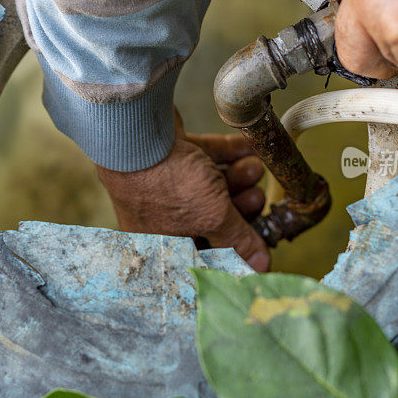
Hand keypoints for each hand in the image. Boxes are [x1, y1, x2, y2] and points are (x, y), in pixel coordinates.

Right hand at [96, 113, 269, 271]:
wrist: (138, 133)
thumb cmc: (166, 185)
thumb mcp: (212, 218)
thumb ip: (238, 239)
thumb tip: (259, 264)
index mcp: (161, 242)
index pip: (203, 252)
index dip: (232, 246)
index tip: (257, 238)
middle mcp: (159, 213)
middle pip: (210, 216)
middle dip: (239, 207)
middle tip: (257, 198)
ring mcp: (165, 180)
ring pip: (210, 185)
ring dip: (238, 178)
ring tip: (255, 169)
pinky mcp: (174, 150)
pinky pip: (208, 155)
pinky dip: (231, 153)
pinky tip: (251, 149)